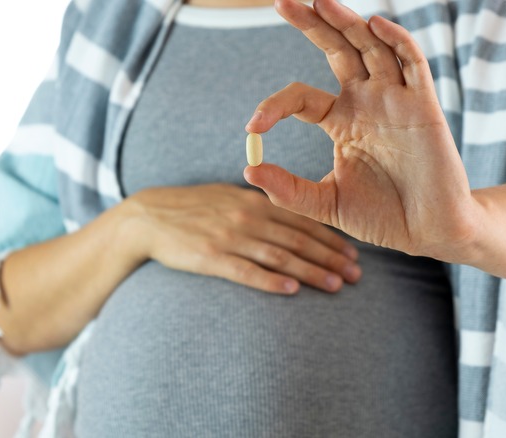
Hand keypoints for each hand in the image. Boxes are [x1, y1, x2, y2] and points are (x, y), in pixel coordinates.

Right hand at [124, 184, 360, 293]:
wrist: (148, 217)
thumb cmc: (190, 209)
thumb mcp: (227, 198)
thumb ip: (258, 208)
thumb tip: (287, 220)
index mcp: (253, 202)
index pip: (301, 220)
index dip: (330, 237)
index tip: (352, 253)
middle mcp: (247, 217)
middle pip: (298, 239)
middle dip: (331, 257)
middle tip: (357, 275)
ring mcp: (230, 237)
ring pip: (280, 255)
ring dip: (311, 271)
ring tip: (336, 285)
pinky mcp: (211, 257)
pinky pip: (246, 271)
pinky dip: (271, 280)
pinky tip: (291, 290)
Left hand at [244, 0, 479, 261]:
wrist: (429, 233)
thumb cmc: (382, 217)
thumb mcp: (326, 204)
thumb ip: (289, 191)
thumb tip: (248, 169)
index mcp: (341, 121)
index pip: (301, 98)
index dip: (274, 106)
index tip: (253, 127)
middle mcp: (366, 102)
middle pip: (337, 50)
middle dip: (311, 25)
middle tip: (282, 2)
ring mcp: (394, 100)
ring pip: (370, 48)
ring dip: (346, 23)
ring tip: (320, 2)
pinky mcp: (423, 106)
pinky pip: (412, 64)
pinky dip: (395, 41)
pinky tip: (374, 24)